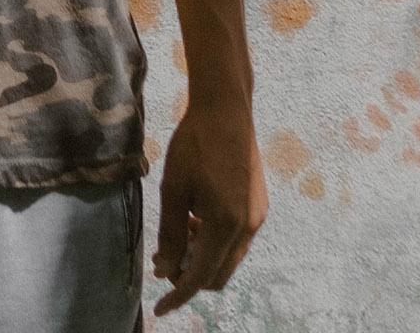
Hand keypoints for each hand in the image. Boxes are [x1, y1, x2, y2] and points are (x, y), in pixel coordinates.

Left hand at [152, 98, 264, 315]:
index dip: (179, 295)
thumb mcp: (173, 190)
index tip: (160, 308)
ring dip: (203, 257)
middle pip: (218, 274)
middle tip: (164, 260)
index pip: (200, 276)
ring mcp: (257, 216)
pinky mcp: (258, 205)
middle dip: (190, 276)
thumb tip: (166, 270)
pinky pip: (237, 239)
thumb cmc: (194, 145)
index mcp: (226, 225)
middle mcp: (248, 227)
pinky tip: (197, 218)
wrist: (226, 110)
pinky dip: (215, 241)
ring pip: (229, 258)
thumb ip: (171, 234)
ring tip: (178, 233)